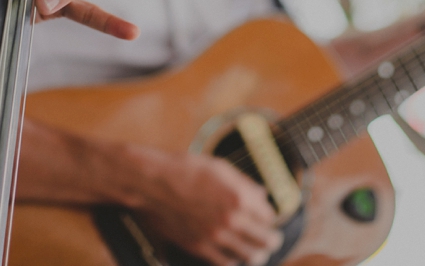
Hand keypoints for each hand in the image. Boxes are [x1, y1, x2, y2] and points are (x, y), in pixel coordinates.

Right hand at [135, 153, 281, 265]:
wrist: (153, 182)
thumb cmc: (185, 169)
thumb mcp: (221, 168)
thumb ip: (244, 183)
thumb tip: (261, 195)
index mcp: (239, 197)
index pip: (269, 216)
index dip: (270, 217)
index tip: (267, 217)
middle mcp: (230, 220)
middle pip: (265, 240)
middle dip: (271, 240)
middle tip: (272, 240)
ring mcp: (214, 236)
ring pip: (249, 256)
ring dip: (256, 254)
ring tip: (257, 252)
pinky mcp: (198, 246)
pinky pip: (224, 262)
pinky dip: (233, 260)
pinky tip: (233, 255)